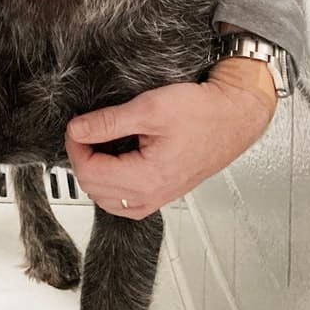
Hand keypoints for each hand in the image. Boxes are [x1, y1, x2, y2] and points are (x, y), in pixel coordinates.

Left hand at [64, 59, 276, 219]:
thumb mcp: (149, 108)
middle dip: (82, 158)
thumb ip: (108, 122)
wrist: (234, 116)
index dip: (75, 146)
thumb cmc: (203, 112)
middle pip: (94, 189)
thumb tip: (78, 130)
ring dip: (95, 172)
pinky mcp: (163, 192)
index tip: (77, 126)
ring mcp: (158, 197)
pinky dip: (112, 183)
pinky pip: (125, 200)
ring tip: (98, 144)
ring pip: (107, 199)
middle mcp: (152, 195)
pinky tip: (114, 160)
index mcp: (147, 178)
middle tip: (85, 131)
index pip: (90, 173)